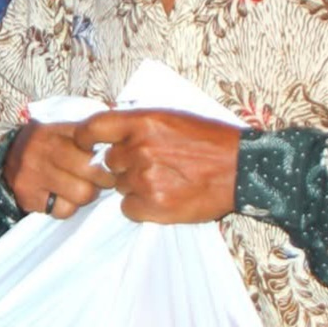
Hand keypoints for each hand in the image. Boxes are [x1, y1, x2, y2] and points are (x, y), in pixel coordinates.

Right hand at [2, 122, 113, 219]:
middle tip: (100, 180)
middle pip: (91, 171)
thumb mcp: (64, 129)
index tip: (110, 160)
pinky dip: (66, 207)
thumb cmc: (47, 144)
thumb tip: (118, 124)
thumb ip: (90, 130)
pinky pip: (62, 210)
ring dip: (85, 195)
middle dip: (102, 179)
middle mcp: (43, 149)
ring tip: (79, 188)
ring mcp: (33, 173)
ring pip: (80, 194)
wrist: (5, 158)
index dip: (107, 155)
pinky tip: (60, 196)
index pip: (93, 141)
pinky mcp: (27, 196)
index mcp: (56, 130)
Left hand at [72, 109, 238, 222]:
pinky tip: (164, 197)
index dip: (85, 137)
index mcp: (144, 122)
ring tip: (166, 180)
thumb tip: (109, 130)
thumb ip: (139, 123)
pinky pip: (128, 208)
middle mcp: (140, 149)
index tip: (85, 145)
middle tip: (153, 165)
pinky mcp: (154, 206)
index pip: (94, 127)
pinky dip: (141, 207)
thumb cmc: (211, 140)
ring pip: (120, 187)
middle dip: (124, 165)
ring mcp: (146, 179)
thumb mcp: (173, 117)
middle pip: (109, 162)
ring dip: (135, 185)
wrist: (242, 169)